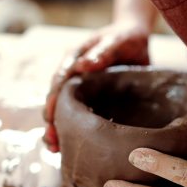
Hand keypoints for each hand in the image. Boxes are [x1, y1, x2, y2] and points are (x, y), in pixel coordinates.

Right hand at [43, 22, 150, 151]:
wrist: (136, 41)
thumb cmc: (125, 38)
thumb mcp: (116, 41)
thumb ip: (102, 52)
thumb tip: (83, 66)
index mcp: (73, 60)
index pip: (59, 81)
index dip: (54, 99)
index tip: (50, 116)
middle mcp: (72, 76)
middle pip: (56, 100)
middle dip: (52, 121)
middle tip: (52, 140)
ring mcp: (81, 91)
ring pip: (64, 112)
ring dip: (59, 130)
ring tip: (55, 149)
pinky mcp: (92, 102)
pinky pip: (80, 118)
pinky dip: (75, 132)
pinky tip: (72, 149)